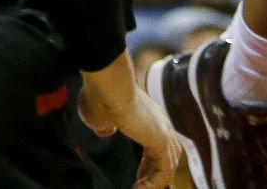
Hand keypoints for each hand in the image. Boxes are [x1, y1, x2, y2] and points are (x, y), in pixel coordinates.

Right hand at [79, 57, 180, 188]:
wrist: (108, 86)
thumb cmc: (100, 97)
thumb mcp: (97, 115)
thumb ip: (103, 124)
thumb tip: (105, 131)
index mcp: (148, 114)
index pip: (158, 144)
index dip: (149, 164)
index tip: (138, 179)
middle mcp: (159, 121)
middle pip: (170, 154)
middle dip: (155, 175)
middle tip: (140, 187)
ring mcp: (163, 129)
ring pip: (169, 164)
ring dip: (155, 182)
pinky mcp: (162, 139)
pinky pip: (164, 170)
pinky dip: (154, 184)